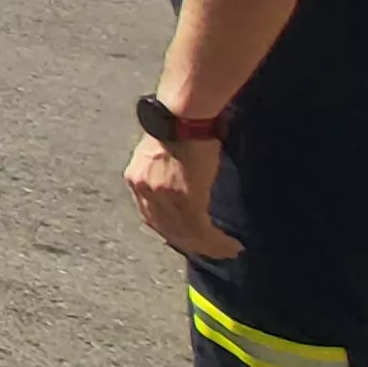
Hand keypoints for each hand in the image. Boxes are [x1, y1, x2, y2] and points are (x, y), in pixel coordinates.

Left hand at [125, 133, 240, 258]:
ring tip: (227, 252)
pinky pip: (202, 229)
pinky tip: (231, 245)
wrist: (183, 114)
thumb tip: (179, 182)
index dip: (172, 232)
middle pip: (168, 230)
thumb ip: (163, 171)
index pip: (152, 216)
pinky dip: (217, 241)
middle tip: (213, 252)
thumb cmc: (178, 123)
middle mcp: (145, 191)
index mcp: (136, 178)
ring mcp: (163, 196)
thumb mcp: (160, 151)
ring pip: (187, 234)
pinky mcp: (185, 197)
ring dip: (209, 247)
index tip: (190, 241)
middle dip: (192, 245)